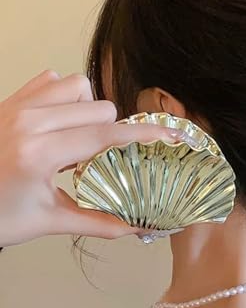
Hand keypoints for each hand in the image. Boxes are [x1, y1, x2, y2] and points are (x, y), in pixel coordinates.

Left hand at [0, 70, 177, 246]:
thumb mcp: (49, 221)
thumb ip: (99, 222)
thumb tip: (138, 227)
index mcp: (38, 153)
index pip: (106, 136)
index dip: (143, 134)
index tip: (169, 134)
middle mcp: (28, 121)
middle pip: (100, 108)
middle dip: (110, 132)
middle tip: (96, 156)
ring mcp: (16, 105)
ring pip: (78, 86)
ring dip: (88, 109)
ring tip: (77, 135)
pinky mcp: (10, 98)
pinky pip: (51, 80)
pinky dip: (64, 96)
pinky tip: (58, 120)